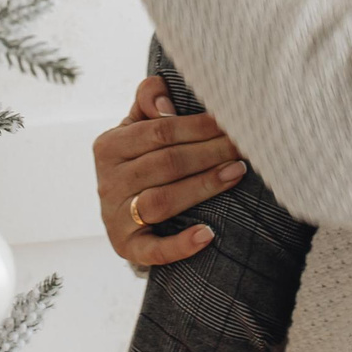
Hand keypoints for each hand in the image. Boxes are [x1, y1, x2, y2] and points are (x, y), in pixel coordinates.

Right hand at [94, 74, 247, 267]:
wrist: (123, 211)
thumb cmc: (141, 160)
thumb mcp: (137, 128)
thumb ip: (148, 101)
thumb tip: (166, 103)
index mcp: (109, 145)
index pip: (158, 131)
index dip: (198, 126)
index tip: (230, 122)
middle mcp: (107, 181)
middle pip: (166, 163)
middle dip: (210, 152)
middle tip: (244, 146)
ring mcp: (115, 217)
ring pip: (162, 200)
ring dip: (204, 186)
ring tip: (237, 172)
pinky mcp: (126, 247)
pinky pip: (154, 250)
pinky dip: (181, 245)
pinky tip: (208, 235)